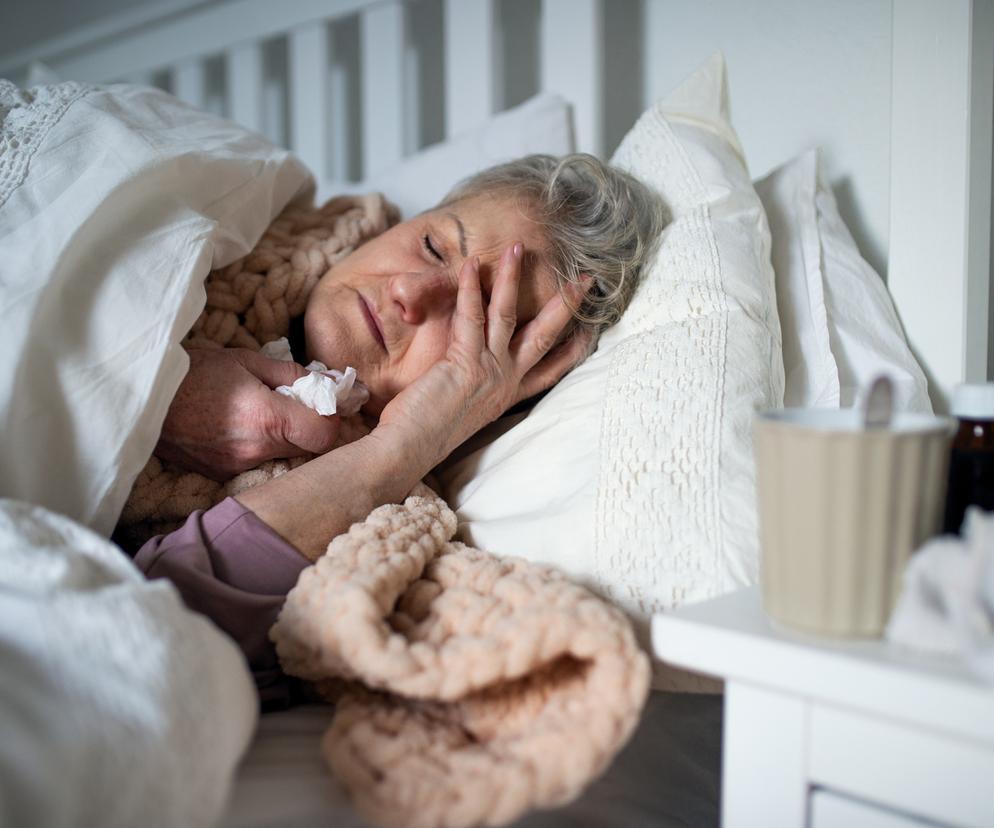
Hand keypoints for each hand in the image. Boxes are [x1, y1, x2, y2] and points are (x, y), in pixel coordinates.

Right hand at [156, 347, 339, 479]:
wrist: (138, 396)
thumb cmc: (193, 371)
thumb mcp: (246, 361)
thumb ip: (294, 374)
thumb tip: (331, 382)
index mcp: (266, 419)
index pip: (326, 435)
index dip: (332, 417)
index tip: (323, 402)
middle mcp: (255, 450)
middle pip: (308, 448)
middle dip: (310, 426)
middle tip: (295, 402)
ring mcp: (236, 467)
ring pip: (283, 456)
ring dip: (284, 437)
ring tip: (260, 411)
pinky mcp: (220, 474)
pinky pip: (257, 462)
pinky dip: (260, 446)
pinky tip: (240, 425)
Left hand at [377, 243, 589, 467]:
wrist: (408, 451)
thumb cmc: (425, 436)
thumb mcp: (461, 409)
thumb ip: (471, 389)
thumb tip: (463, 372)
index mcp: (506, 397)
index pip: (550, 372)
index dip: (572, 350)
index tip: (589, 331)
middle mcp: (505, 383)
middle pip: (546, 337)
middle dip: (567, 306)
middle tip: (586, 280)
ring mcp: (489, 371)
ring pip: (509, 315)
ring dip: (513, 278)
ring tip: (518, 247)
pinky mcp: (466, 362)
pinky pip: (472, 316)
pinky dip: (472, 288)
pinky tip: (472, 263)